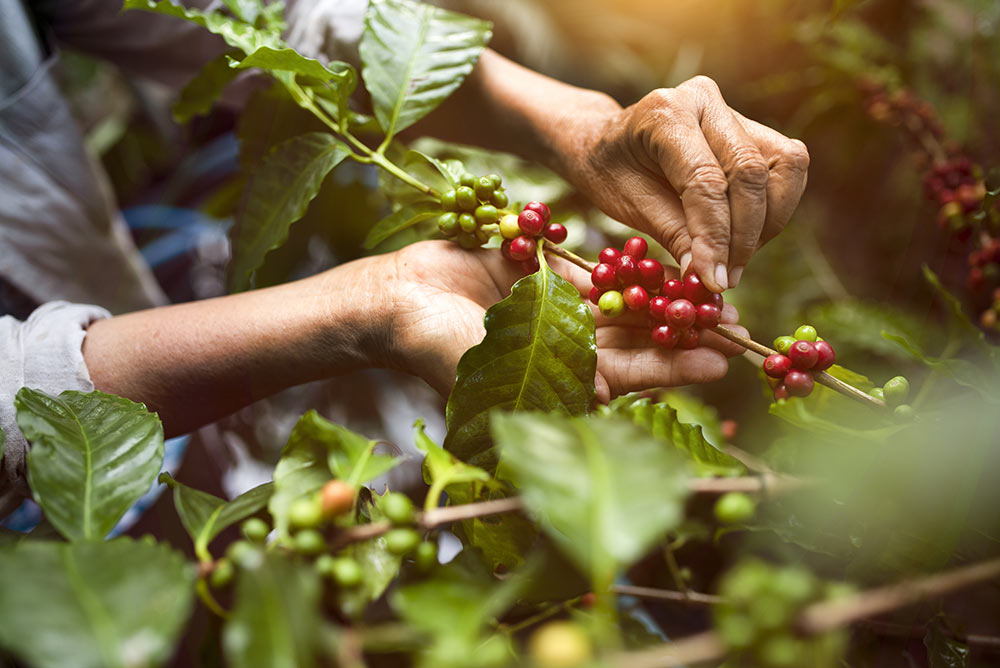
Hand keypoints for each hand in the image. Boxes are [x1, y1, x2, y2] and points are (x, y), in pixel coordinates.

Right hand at [380, 241, 747, 402]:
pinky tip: (663, 258)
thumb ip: (545, 378)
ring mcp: (554, 312)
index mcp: (557, 381)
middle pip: (636, 341)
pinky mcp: (542, 277)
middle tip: (736, 323)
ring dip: (663, 298)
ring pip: (621, 304)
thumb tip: (606, 396)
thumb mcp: (488, 368)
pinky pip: (592, 271)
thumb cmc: (430, 345)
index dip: (674, 369)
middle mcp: (563, 350)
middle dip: (682, 333)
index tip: (720, 360)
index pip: (628, 377)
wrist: (393, 299)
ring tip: (711, 288)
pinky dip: (625, 267)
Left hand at [568, 75, 809, 291]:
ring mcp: (734, 110)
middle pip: (750, 172)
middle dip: (744, 236)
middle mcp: (705, 101)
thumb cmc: (611, 173)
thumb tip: (711, 278)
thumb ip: (673, 235)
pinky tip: (742, 238)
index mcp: (666, 112)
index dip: (715, 236)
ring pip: (784, 167)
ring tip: (734, 260)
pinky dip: (773, 211)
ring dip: (767, 224)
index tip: (714, 281)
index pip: (705, 180)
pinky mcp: (755, 128)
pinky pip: (785, 169)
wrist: (606, 144)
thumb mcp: (628, 206)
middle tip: (725, 278)